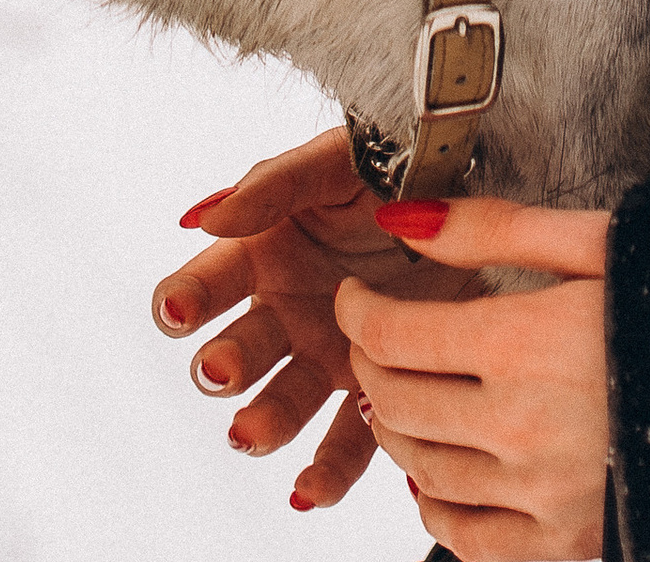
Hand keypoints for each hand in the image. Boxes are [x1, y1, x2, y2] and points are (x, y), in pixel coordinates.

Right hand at [151, 125, 473, 508]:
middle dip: (223, 366)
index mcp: (265, 253)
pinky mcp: (371, 391)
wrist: (472, 192)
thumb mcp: (335, 161)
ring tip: (253, 433)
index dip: (185, 298)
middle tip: (223, 372)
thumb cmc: (393, 166)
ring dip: (262, 423)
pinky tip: (310, 487)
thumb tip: (205, 216)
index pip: (208, 283)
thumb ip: (273, 186)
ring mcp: (325, 357)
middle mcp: (285, 313)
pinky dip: (325, 472)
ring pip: (281, 405)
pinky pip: (344, 444)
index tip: (178, 314)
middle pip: (239, 352)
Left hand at [345, 195, 613, 561]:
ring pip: (422, 470)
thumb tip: (404, 221)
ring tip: (403, 396)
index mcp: (529, 342)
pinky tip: (441, 475)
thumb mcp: (595, 240)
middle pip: (397, 401)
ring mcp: (544, 493)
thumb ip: (492, 229)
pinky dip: (436, 509)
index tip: (357, 296)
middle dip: (371, 364)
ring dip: (396, 430)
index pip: (395, 335)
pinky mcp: (567, 540)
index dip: (358, 310)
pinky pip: (467, 539)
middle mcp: (526, 427)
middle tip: (376, 339)